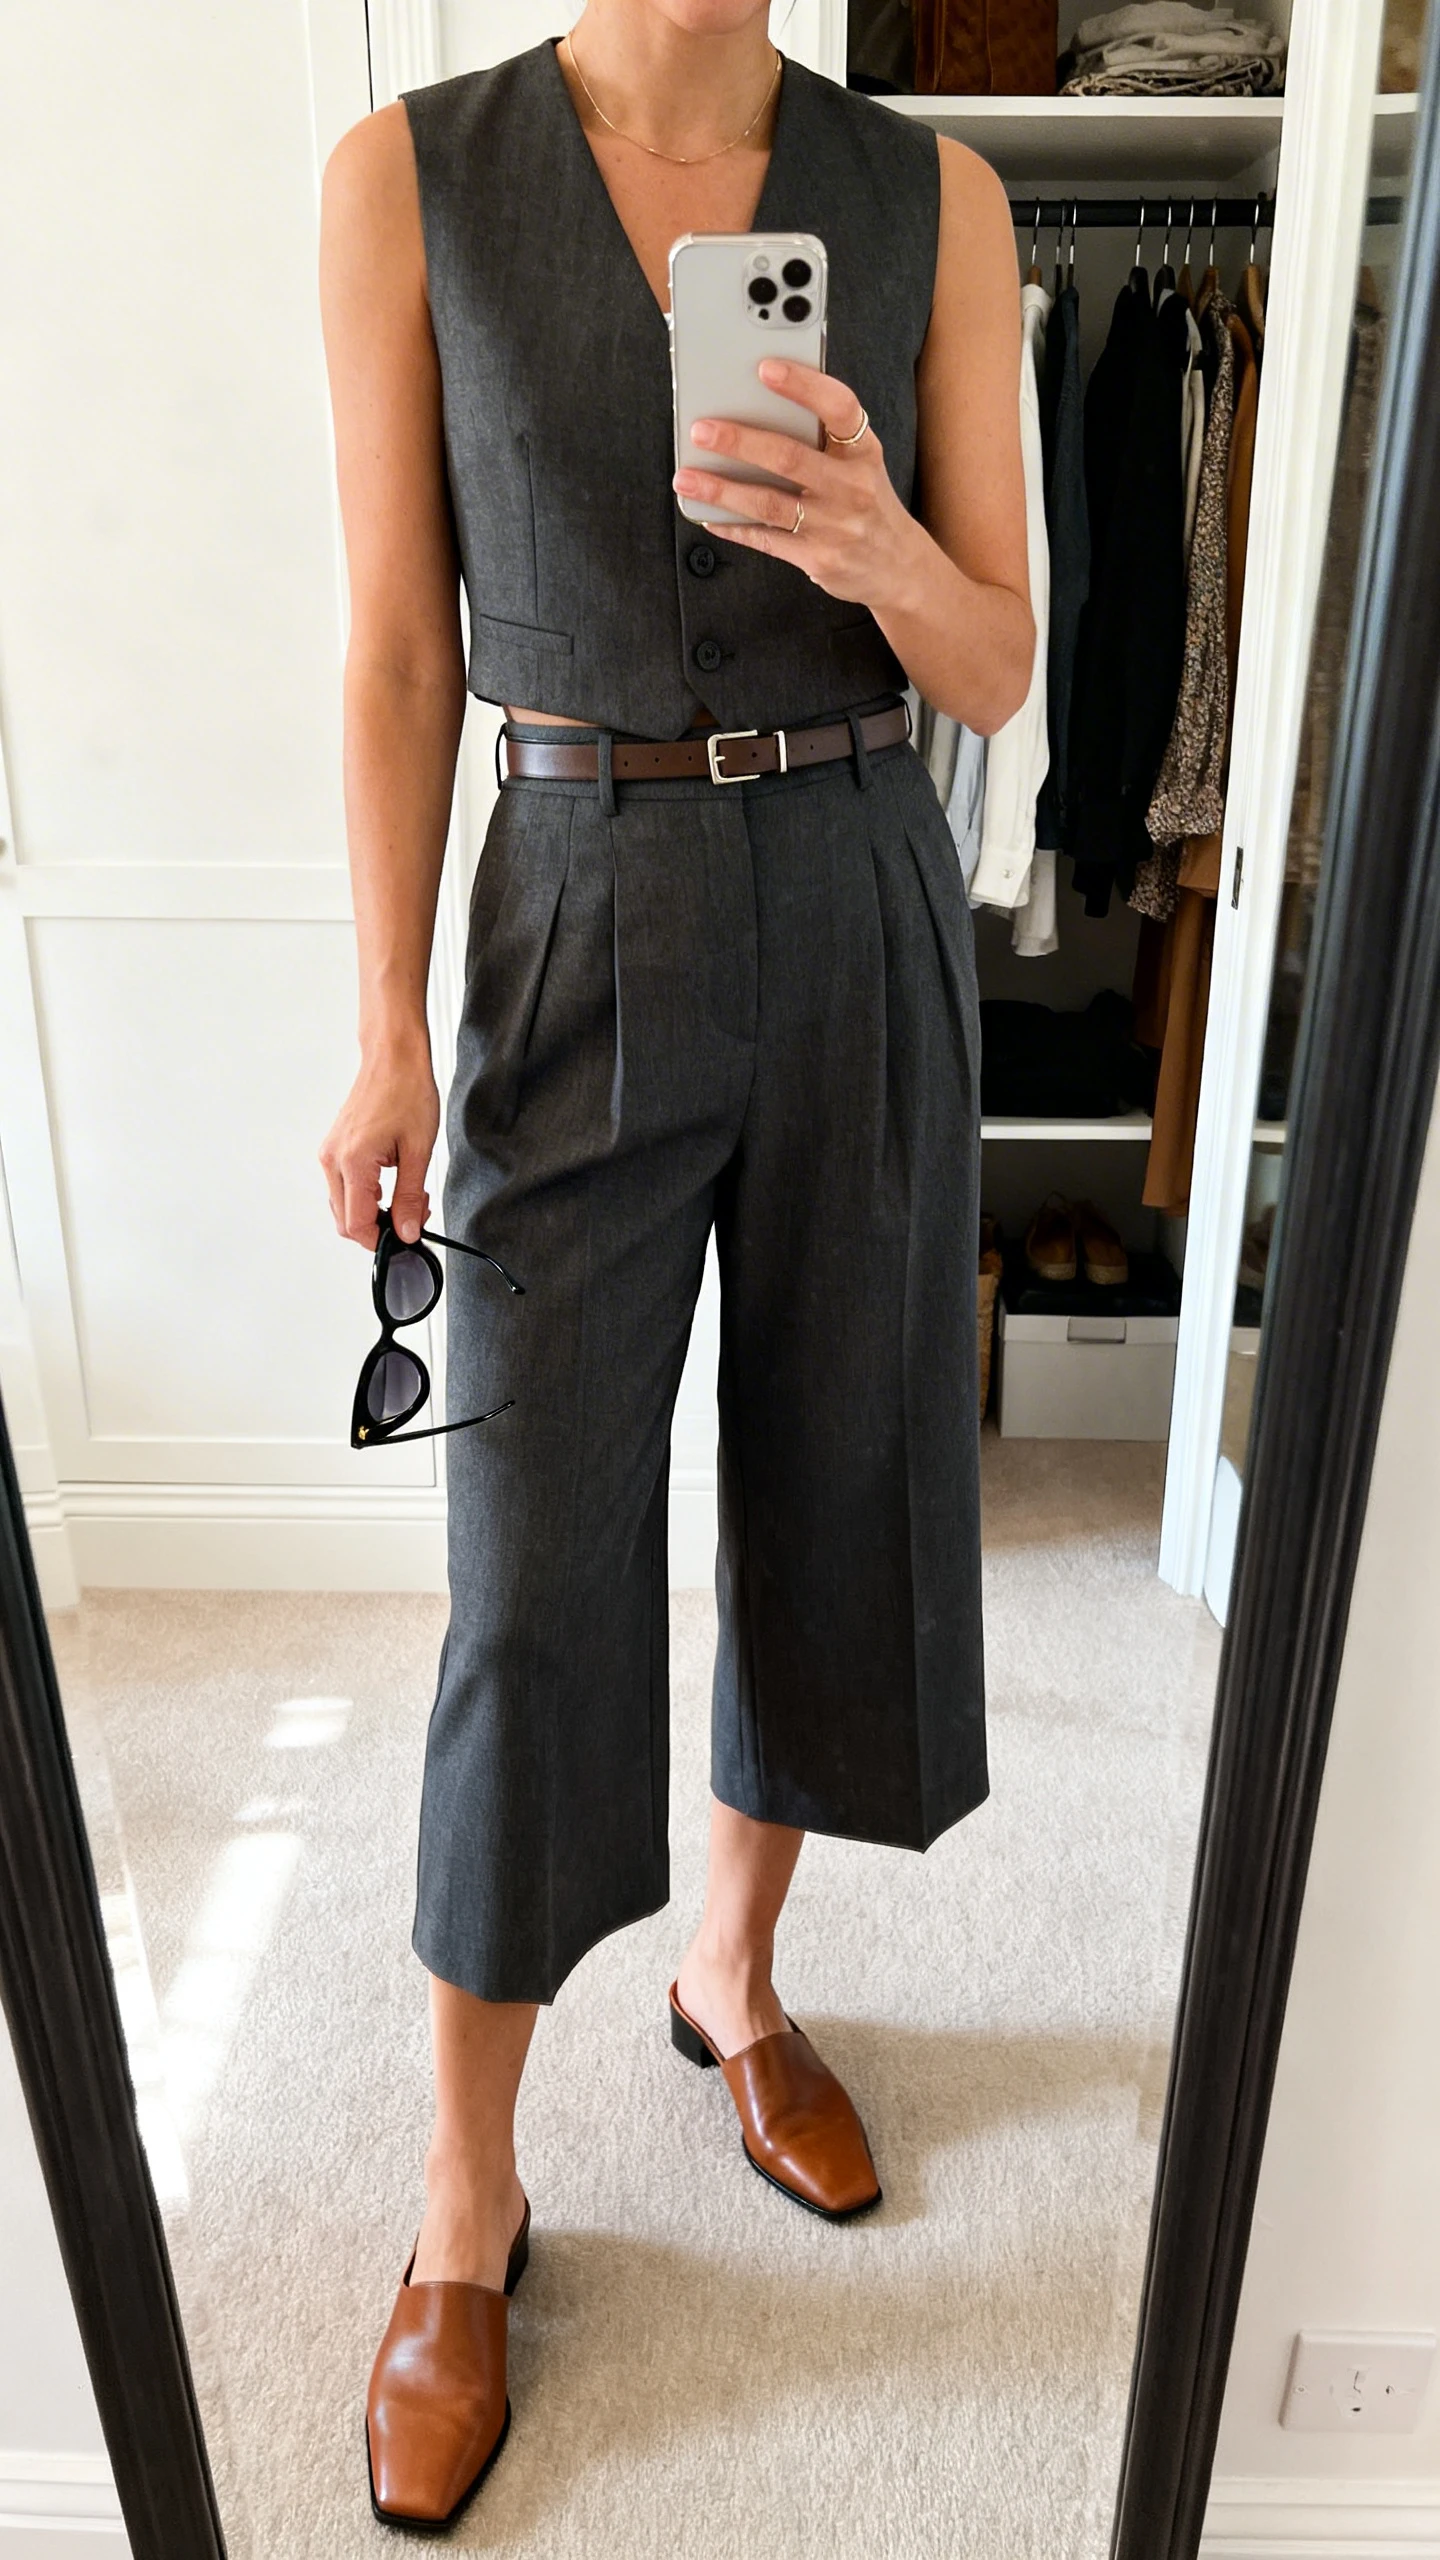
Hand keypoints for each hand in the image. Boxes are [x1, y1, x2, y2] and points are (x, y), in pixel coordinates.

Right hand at [319, 1034, 438, 1247]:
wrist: (393, 1058)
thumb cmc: (406, 1092)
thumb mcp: (418, 1151)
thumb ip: (410, 1197)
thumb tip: (405, 1231)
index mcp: (353, 1162)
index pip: (357, 1224)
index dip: (381, 1240)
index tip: (406, 1239)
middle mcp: (333, 1160)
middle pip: (346, 1220)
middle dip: (380, 1228)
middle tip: (415, 1213)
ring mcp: (331, 1154)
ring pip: (344, 1206)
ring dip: (375, 1211)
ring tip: (411, 1195)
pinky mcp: (335, 1148)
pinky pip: (345, 1186)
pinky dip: (368, 1195)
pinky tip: (395, 1183)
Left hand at [672, 358, 919, 609]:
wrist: (897, 565)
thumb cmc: (866, 501)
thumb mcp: (861, 463)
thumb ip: (824, 438)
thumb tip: (757, 406)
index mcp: (864, 452)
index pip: (839, 408)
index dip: (804, 386)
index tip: (765, 368)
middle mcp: (853, 488)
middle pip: (790, 458)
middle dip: (739, 441)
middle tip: (701, 430)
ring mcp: (835, 527)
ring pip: (768, 503)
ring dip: (721, 490)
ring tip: (686, 479)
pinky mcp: (818, 559)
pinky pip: (766, 540)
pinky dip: (732, 526)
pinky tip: (707, 515)